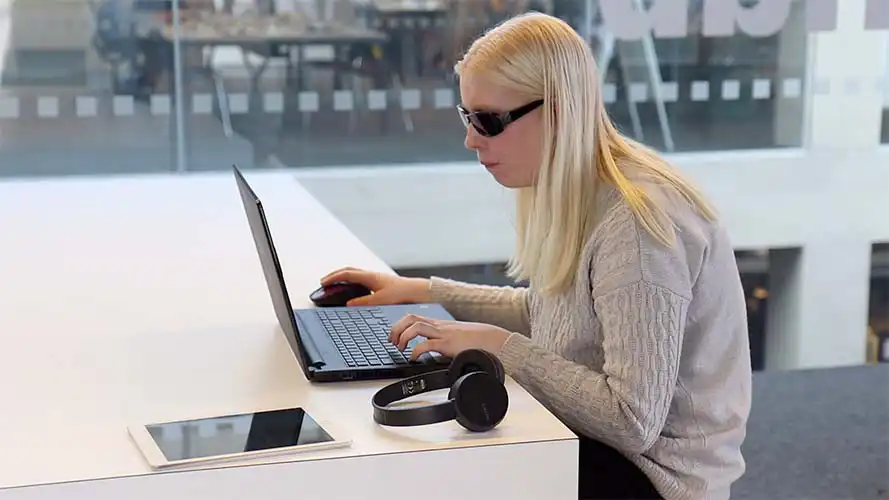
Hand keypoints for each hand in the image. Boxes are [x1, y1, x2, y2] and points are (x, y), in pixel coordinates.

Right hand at [320, 267, 430, 305]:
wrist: (417, 291)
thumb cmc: (402, 293)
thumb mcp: (380, 300)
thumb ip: (363, 302)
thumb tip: (348, 304)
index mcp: (370, 277)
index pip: (346, 274)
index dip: (333, 278)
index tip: (323, 282)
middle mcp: (371, 275)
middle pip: (348, 272)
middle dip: (335, 276)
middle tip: (324, 282)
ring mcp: (375, 278)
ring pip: (354, 274)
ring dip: (343, 278)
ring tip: (335, 284)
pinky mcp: (379, 283)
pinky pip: (360, 279)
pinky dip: (352, 282)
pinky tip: (352, 290)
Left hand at [389, 314, 511, 360]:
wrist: (493, 340)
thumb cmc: (476, 341)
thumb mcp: (455, 340)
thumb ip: (442, 343)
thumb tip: (431, 356)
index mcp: (439, 325)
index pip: (414, 317)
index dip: (399, 325)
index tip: (393, 336)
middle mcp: (439, 326)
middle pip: (411, 318)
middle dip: (396, 328)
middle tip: (392, 341)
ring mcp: (443, 334)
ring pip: (416, 326)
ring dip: (403, 337)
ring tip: (400, 348)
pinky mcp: (448, 344)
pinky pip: (427, 344)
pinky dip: (416, 351)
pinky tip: (414, 358)